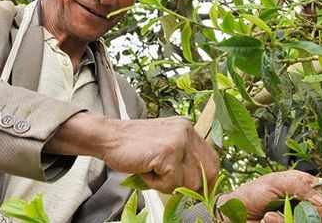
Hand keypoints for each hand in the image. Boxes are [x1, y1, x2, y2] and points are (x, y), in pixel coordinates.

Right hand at [45, 112, 219, 193]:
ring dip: (170, 184)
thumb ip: (183, 157)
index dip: (209, 179)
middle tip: (171, 184)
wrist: (109, 137)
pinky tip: (145, 170)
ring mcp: (178, 141)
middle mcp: (186, 132)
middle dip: (192, 186)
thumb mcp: (164, 145)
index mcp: (187, 129)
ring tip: (152, 171)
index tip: (200, 191)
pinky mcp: (168, 153)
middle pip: (208, 172)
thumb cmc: (133, 146)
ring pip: (191, 181)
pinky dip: (156, 184)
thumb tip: (202, 184)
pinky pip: (172, 183)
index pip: (212, 159)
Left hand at [216, 170, 321, 222]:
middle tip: (295, 208)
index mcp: (303, 186)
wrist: (233, 213)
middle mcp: (304, 204)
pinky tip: (267, 220)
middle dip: (312, 213)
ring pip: (311, 222)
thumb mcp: (276, 182)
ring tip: (270, 215)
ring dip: (291, 220)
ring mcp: (297, 218)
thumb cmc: (252, 194)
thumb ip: (301, 187)